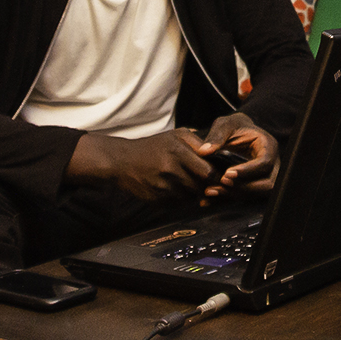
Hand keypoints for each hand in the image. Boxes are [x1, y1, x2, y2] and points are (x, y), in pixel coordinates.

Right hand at [66, 130, 211, 200]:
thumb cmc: (153, 146)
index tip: (218, 176)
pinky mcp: (156, 200)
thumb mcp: (176, 135)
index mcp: (178, 151)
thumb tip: (218, 155)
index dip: (216, 176)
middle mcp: (170, 170)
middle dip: (206, 186)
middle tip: (206, 182)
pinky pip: (178, 204)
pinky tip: (175, 188)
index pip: (208, 172)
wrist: (122, 161)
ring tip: (187, 183)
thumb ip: (198, 142)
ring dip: (193, 193)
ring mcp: (162, 187)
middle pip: (201, 187)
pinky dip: (180, 199)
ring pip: (190, 198)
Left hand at [195, 113, 279, 201]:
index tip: (227, 174)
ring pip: (256, 195)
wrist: (237, 134)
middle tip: (221, 183)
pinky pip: (244, 197)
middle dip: (243, 187)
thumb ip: (217, 135)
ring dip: (234, 195)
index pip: (265, 163)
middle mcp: (271, 165)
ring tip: (211, 191)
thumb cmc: (234, 127)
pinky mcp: (252, 186)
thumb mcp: (225, 124)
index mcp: (268, 147)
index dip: (248, 171)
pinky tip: (208, 199)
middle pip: (266, 184)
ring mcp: (263, 178)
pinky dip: (227, 200)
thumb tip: (204, 151)